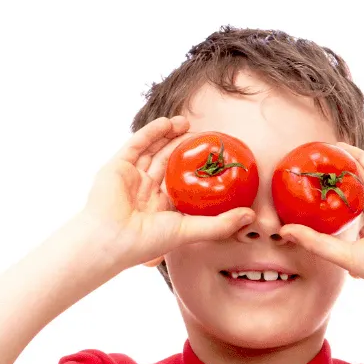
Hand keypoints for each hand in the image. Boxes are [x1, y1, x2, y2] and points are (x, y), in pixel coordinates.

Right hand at [74, 116, 253, 270]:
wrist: (112, 240)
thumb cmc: (148, 240)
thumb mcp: (191, 231)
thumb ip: (220, 224)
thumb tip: (251, 217)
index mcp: (162, 206)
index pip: (183, 181)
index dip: (197, 167)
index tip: (215, 155)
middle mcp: (146, 190)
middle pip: (167, 161)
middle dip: (184, 146)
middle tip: (203, 134)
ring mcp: (131, 177)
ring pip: (153, 150)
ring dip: (169, 135)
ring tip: (187, 122)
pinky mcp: (117, 167)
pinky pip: (136, 145)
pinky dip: (151, 133)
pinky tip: (167, 123)